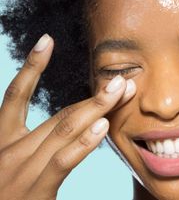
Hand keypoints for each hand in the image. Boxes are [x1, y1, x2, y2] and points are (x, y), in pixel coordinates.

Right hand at [0, 34, 135, 199]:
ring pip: (64, 130)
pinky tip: (102, 127)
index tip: (46, 40)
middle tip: (121, 78)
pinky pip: (62, 161)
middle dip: (94, 95)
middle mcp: (9, 151)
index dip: (31, 66)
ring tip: (121, 91)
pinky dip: (83, 142)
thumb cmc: (6, 196)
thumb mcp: (12, 167)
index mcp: (2, 141)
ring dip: (97, 108)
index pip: (15, 95)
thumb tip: (65, 131)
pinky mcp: (35, 192)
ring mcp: (21, 170)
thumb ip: (35, 148)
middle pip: (59, 113)